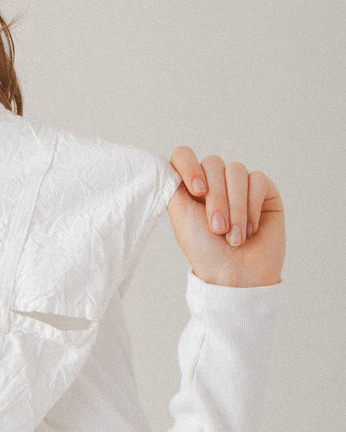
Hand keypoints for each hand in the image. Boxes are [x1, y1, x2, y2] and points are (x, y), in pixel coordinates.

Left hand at [166, 146, 284, 286]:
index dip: (189, 165)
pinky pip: (258, 180)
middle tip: (217, 229)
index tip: (197, 191)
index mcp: (190, 187)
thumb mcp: (180, 216)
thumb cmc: (206, 251)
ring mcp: (239, 186)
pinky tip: (251, 229)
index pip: (184, 155)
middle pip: (213, 163)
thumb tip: (168, 162)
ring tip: (234, 237)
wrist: (236, 275)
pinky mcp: (264, 191)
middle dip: (216, 199)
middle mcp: (214, 182)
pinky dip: (252, 206)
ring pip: (237, 170)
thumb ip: (173, 185)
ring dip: (235, 207)